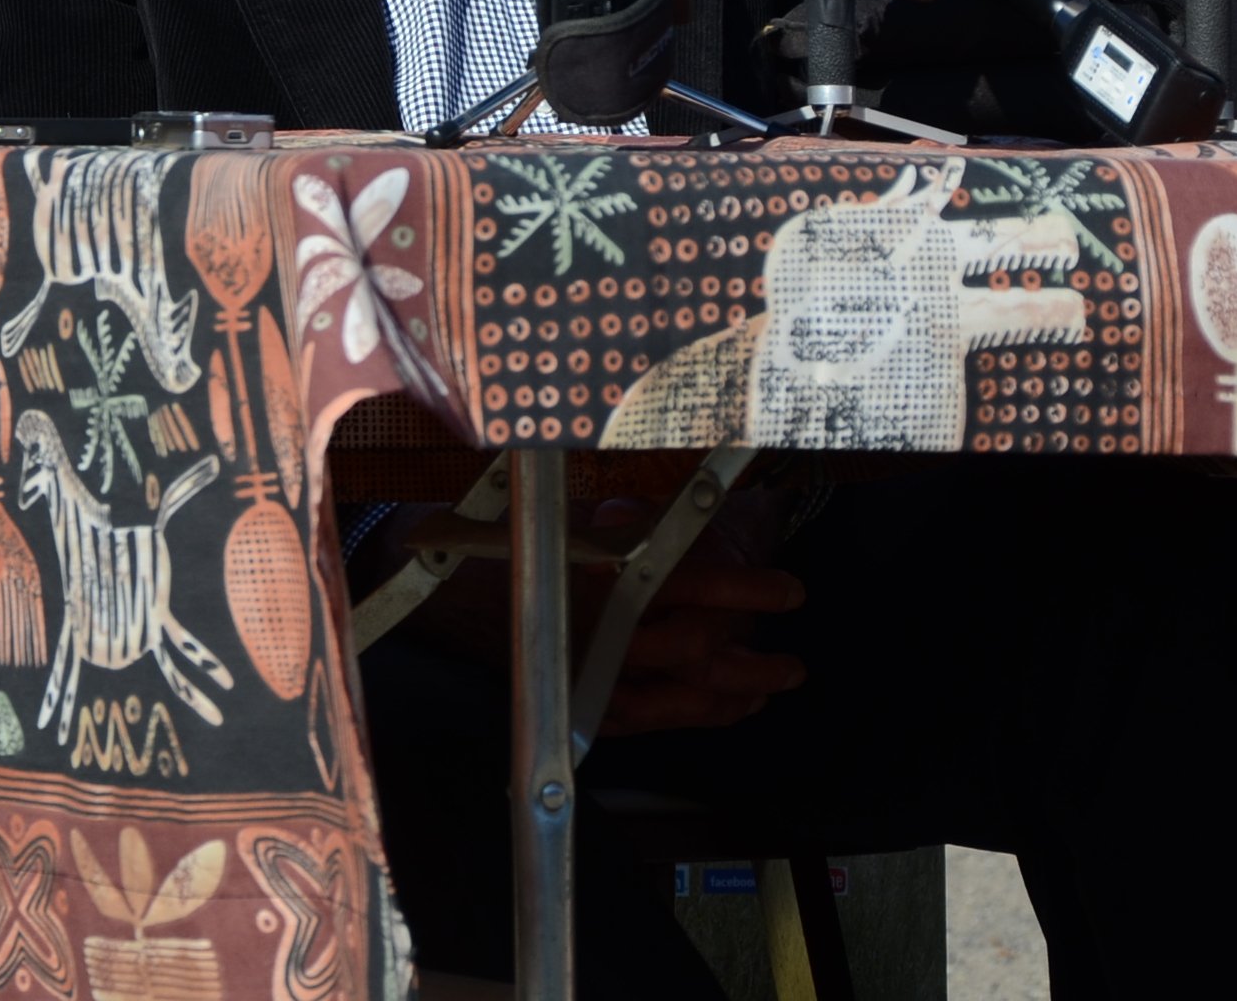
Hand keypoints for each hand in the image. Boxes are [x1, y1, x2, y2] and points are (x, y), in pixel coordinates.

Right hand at [382, 494, 807, 734]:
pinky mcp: (585, 707)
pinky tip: (733, 706)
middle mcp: (603, 629)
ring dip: (742, 689)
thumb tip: (699, 519)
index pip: (692, 583)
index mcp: (602, 572)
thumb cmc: (511, 544)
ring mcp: (594, 676)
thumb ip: (636, 523)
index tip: (789, 591)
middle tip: (794, 643)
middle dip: (756, 648)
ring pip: (685, 694)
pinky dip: (703, 715)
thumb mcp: (575, 516)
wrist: (442, 594)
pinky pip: (659, 721)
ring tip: (779, 678)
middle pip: (698, 648)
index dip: (748, 591)